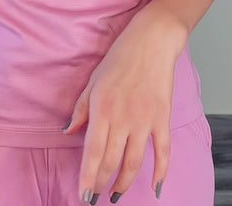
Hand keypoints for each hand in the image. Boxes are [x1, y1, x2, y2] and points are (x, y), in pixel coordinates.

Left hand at [62, 9, 187, 203]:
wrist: (152, 41)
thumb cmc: (120, 57)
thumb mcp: (93, 80)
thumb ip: (81, 109)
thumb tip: (68, 132)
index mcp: (102, 108)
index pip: (92, 152)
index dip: (88, 178)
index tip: (84, 196)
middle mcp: (123, 118)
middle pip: (111, 161)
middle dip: (102, 184)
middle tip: (96, 198)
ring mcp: (144, 119)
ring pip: (134, 161)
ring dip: (125, 182)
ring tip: (116, 194)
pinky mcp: (162, 117)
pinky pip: (162, 150)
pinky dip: (160, 171)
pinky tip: (156, 187)